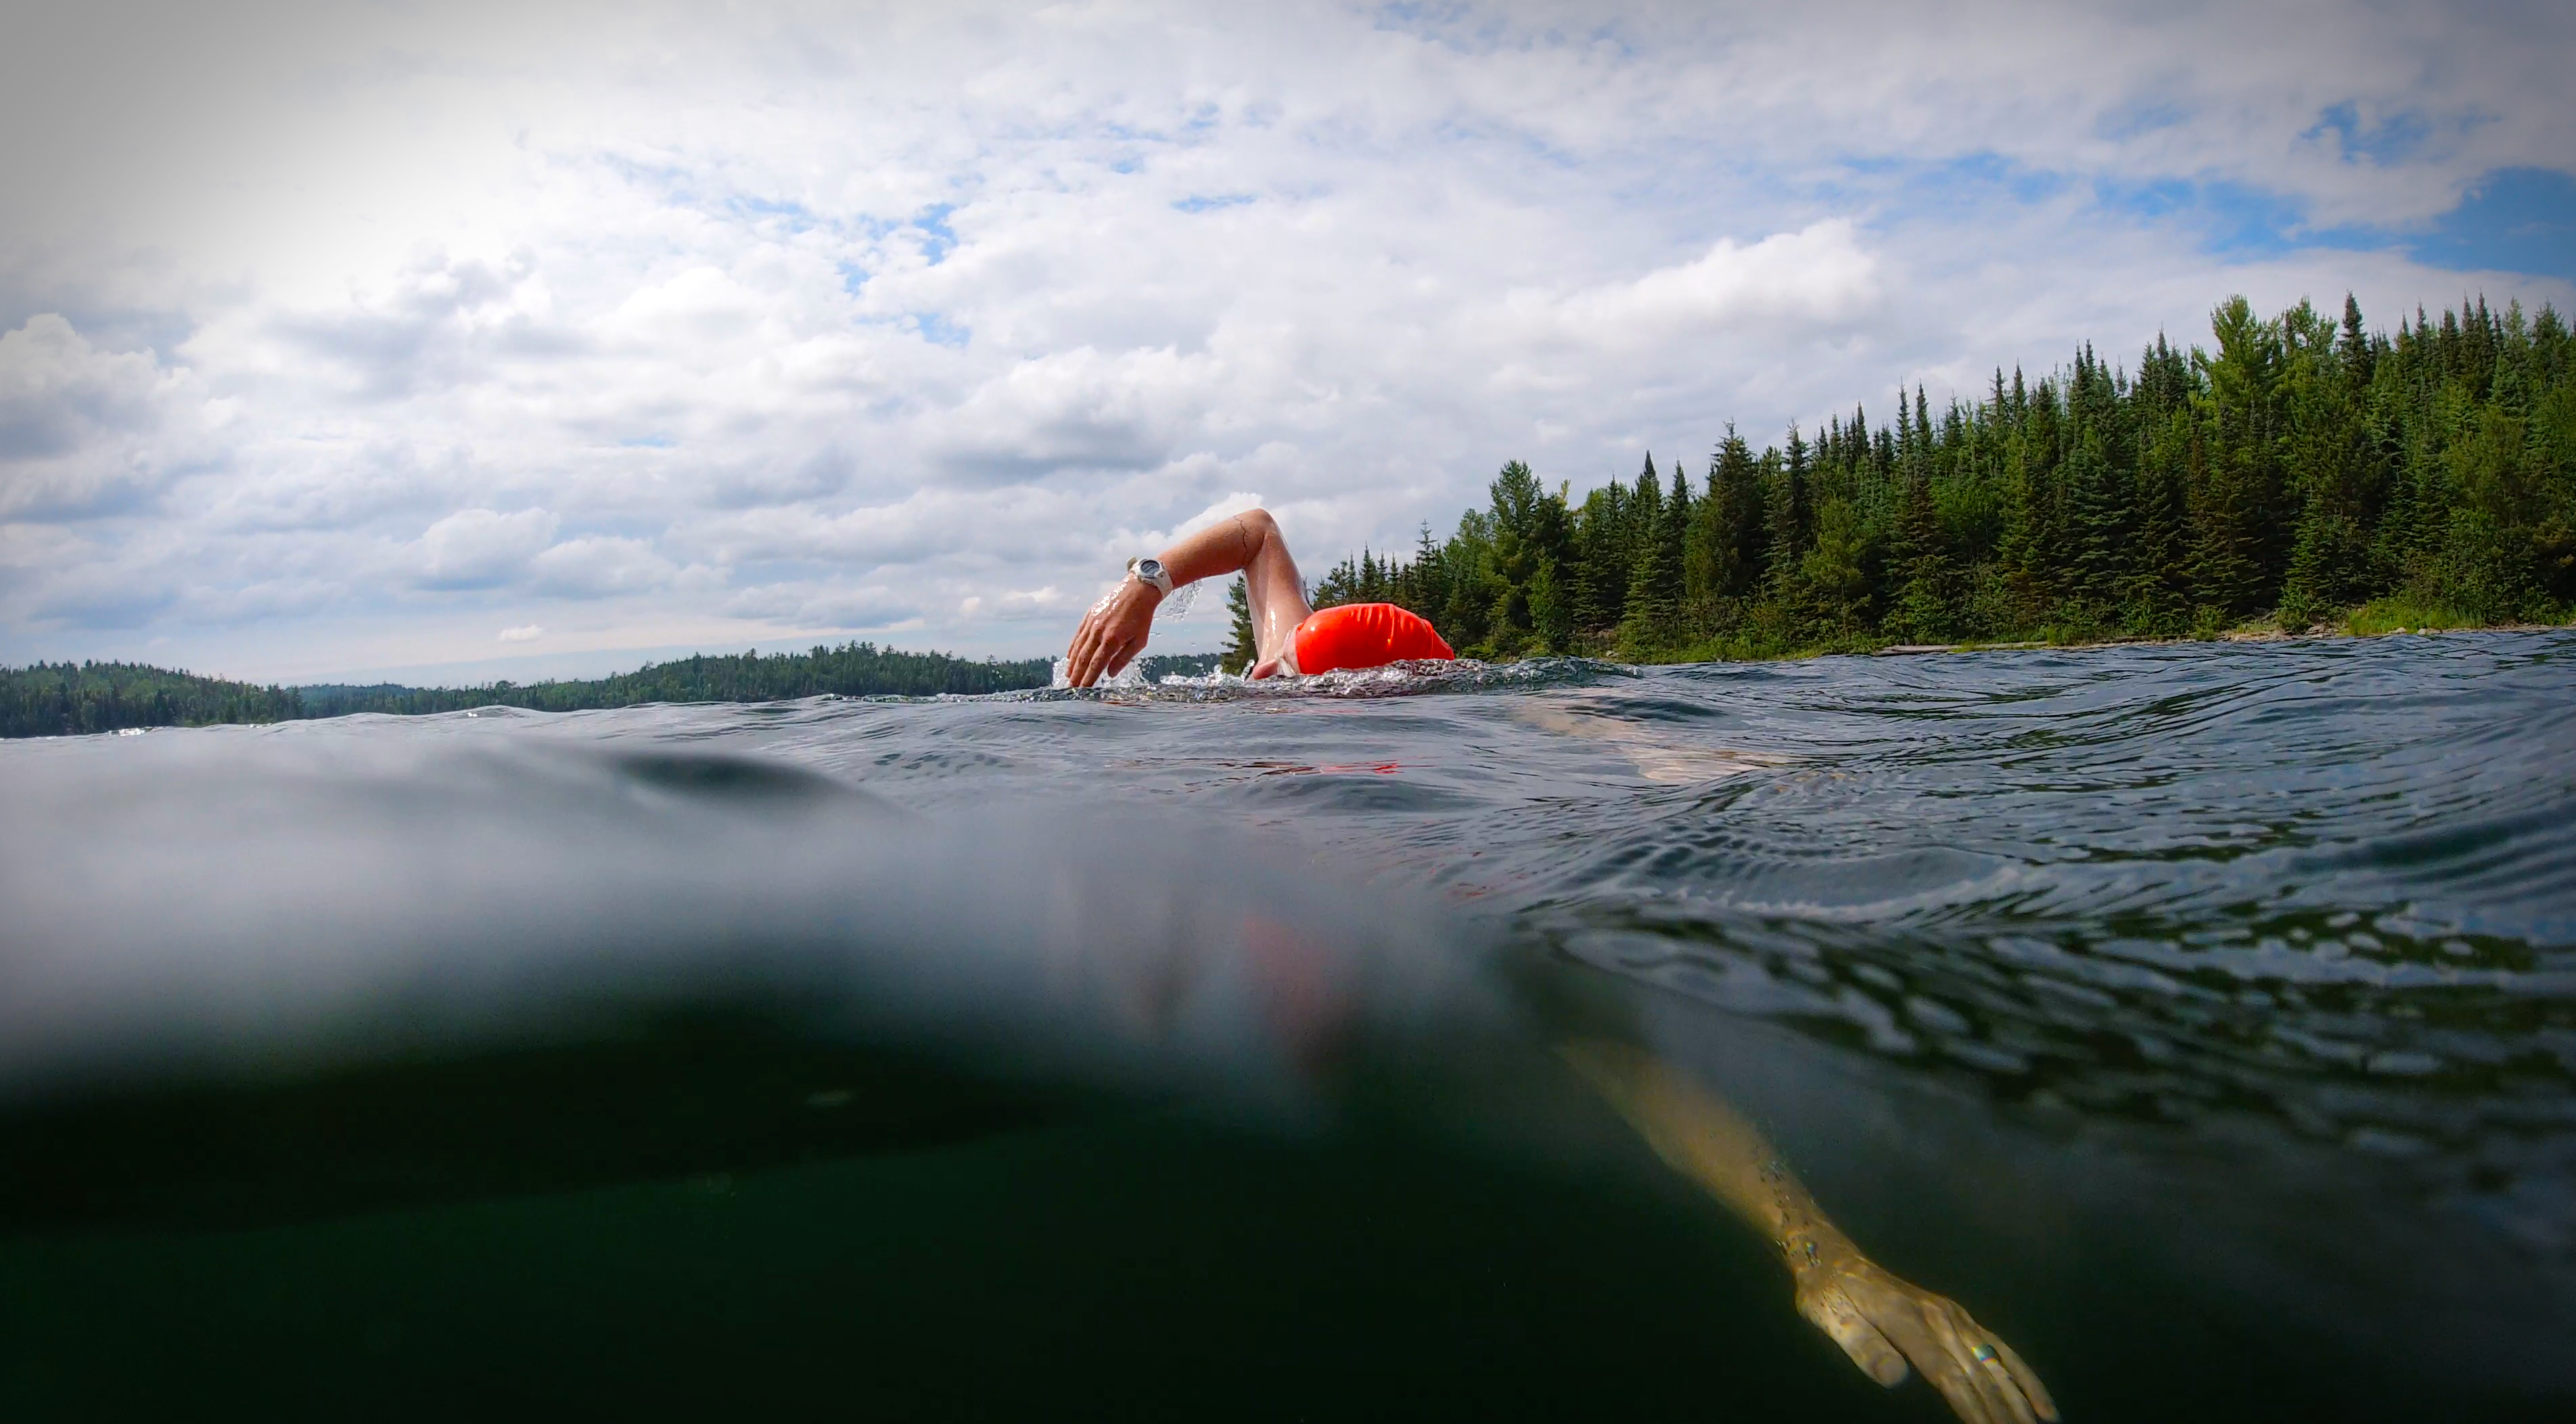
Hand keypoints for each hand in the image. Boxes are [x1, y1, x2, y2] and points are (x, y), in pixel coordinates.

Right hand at [1064, 577, 1159, 687]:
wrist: (1138, 590)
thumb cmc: (1142, 618)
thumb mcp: (1139, 641)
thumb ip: (1123, 658)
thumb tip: (1109, 674)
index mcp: (1113, 639)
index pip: (1096, 664)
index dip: (1088, 678)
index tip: (1083, 690)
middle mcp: (1099, 631)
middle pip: (1084, 658)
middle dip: (1077, 675)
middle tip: (1071, 688)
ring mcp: (1092, 622)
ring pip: (1078, 647)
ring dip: (1072, 663)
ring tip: (1069, 676)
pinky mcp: (1089, 615)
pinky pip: (1078, 634)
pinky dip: (1073, 647)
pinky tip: (1070, 657)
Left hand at [1793, 1249, 2056, 1423]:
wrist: (1835, 1261)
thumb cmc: (1829, 1297)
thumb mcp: (1832, 1320)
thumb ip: (1864, 1348)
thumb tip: (1896, 1378)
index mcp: (1908, 1320)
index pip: (1947, 1373)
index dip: (1970, 1406)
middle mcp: (1939, 1317)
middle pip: (1979, 1372)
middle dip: (2004, 1410)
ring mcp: (1954, 1316)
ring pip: (1997, 1362)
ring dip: (2022, 1397)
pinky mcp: (1960, 1318)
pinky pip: (1999, 1348)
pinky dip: (2024, 1376)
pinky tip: (2041, 1404)